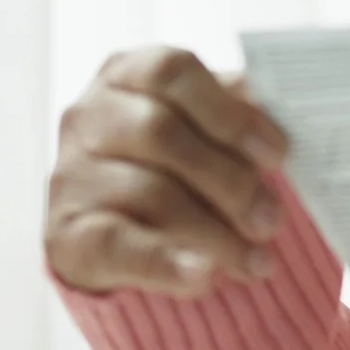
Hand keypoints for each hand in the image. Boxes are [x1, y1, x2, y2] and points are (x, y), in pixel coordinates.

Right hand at [45, 47, 291, 297]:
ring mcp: (71, 174)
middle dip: (229, 180)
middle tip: (272, 220)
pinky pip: (121, 246)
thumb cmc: (174, 166)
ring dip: (215, 232)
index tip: (278, 154)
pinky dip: (168, 263)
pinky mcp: (65, 234)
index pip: (172, 73)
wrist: (114, 234)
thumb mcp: (201, 128)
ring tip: (257, 261)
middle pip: (162, 133)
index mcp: (126, 74)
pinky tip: (205, 277)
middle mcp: (89, 116)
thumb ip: (233, 115)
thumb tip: (284, 113)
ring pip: (149, 194)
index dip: (229, 112)